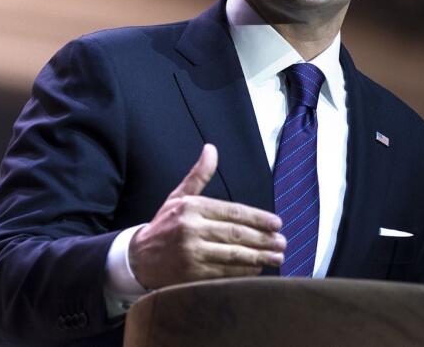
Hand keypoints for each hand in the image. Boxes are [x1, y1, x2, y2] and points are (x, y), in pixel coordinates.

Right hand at [128, 144, 285, 289]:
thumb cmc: (164, 225)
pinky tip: (257, 268)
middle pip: (236, 234)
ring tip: (277, 257)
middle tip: (283, 242)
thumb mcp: (178, 197)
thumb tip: (211, 149)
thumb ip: (198, 176)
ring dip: (260, 256)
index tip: (277, 223)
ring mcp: (192, 252)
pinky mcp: (193, 274)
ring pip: (235, 254)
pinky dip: (245, 271)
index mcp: (190, 207)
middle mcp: (191, 228)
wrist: (140, 257)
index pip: (232, 212)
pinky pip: (226, 272)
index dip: (258, 218)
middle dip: (264, 239)